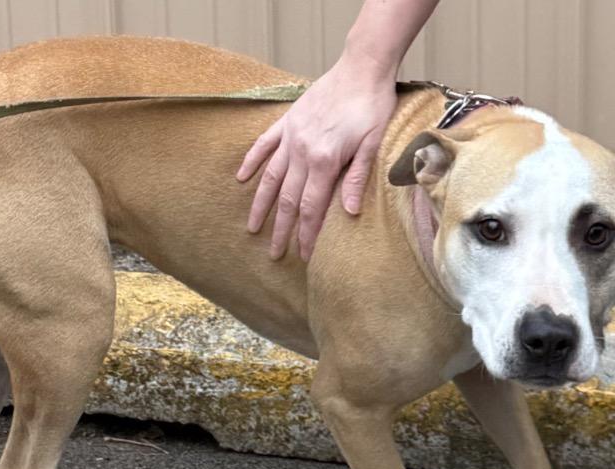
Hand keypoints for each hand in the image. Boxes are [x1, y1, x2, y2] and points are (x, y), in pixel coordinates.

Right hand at [236, 57, 397, 260]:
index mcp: (325, 159)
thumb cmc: (372, 105)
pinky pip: (263, 144)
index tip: (302, 255)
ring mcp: (291, 136)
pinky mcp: (287, 121)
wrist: (361, 67)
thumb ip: (357, 179)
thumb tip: (348, 213)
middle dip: (281, 229)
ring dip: (261, 205)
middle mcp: (302, 151)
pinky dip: (251, 161)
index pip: (311, 207)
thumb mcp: (373, 144)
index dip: (306, 234)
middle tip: (274, 253)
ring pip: (270, 177)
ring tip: (252, 227)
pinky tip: (241, 178)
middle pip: (287, 199)